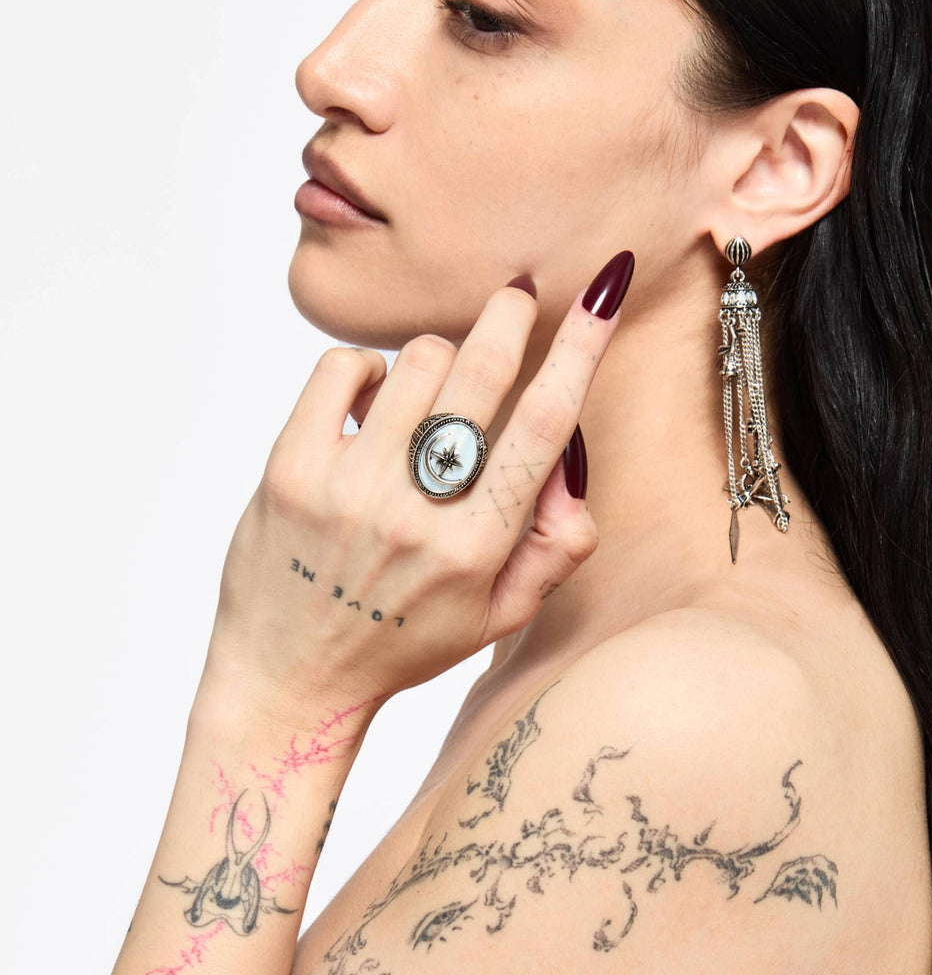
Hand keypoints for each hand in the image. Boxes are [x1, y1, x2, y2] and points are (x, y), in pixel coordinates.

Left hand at [200, 252, 633, 722]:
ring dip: (437, 359)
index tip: (601, 294)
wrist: (287, 680)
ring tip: (427, 398)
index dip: (580, 349)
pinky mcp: (289, 469)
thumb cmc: (400, 641)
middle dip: (510, 314)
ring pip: (418, 361)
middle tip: (517, 294)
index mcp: (475, 550)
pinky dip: (366, 369)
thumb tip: (570, 467)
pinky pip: (341, 368)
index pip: (545, 427)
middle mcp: (413, 514)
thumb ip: (556, 547)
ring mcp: (347, 487)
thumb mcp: (497, 617)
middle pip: (481, 370)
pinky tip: (371, 401)